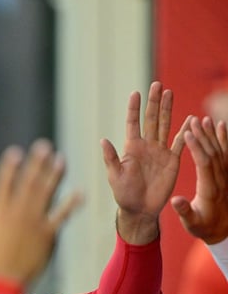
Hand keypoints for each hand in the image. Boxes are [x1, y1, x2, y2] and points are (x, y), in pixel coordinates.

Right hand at [0, 140, 80, 285]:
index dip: (10, 167)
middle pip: (29, 182)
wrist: (3, 283)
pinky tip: (79, 193)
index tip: (16, 152)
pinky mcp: (47, 235)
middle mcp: (18, 213)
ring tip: (60, 160)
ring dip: (54, 176)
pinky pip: (61, 216)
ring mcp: (34, 223)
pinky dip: (70, 204)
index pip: (4, 183)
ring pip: (46, 194)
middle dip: (37, 163)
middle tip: (44, 147)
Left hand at [101, 81, 182, 243]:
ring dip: (168, 110)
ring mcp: (160, 152)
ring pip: (165, 126)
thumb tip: (103, 140)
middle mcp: (146, 146)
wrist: (140, 208)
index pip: (133, 123)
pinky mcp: (172, 161)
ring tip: (170, 92)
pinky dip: (185, 131)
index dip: (134, 108)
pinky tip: (190, 119)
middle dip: (154, 102)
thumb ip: (111, 157)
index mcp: (131, 147)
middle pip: (151, 119)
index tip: (135, 93)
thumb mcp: (115, 175)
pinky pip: (180, 143)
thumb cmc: (123, 193)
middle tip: (157, 84)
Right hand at [170, 116, 227, 243]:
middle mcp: (221, 180)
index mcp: (210, 190)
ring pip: (221, 151)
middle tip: (195, 120)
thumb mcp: (191, 223)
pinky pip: (227, 153)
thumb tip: (176, 200)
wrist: (223, 231)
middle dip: (204, 136)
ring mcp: (226, 176)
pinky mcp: (227, 174)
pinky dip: (224, 139)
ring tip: (205, 119)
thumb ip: (184, 211)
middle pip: (213, 153)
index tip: (188, 133)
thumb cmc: (203, 227)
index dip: (197, 148)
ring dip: (213, 134)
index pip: (205, 164)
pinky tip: (221, 126)